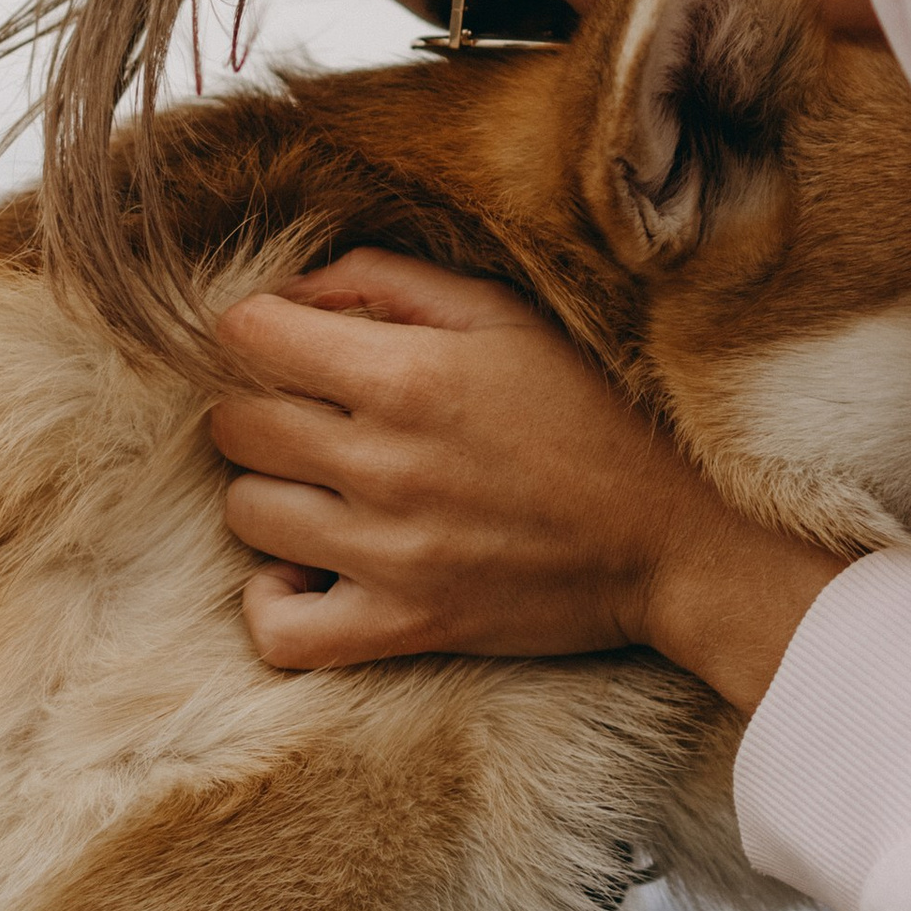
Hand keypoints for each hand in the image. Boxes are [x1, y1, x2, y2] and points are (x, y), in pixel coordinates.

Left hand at [207, 250, 845, 709]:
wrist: (675, 537)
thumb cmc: (593, 413)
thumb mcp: (505, 315)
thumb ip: (389, 280)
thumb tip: (292, 289)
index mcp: (407, 375)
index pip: (248, 334)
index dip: (256, 328)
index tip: (288, 341)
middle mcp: (385, 463)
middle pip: (235, 424)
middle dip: (262, 404)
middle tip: (314, 410)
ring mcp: (389, 553)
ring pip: (245, 512)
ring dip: (274, 491)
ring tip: (326, 484)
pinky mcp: (403, 625)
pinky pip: (279, 629)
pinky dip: (275, 600)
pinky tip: (308, 568)